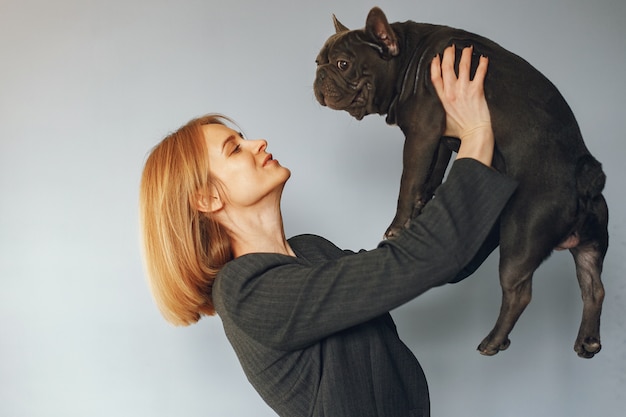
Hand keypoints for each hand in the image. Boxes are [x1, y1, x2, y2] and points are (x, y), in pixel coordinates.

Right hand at [431, 45, 493, 164]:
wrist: (474, 135)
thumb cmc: (459, 133)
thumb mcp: (440, 124)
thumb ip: (435, 115)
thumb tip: (428, 115)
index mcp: (441, 99)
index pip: (435, 77)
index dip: (434, 65)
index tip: (435, 56)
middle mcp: (451, 92)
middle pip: (447, 67)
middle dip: (448, 54)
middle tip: (450, 46)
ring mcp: (464, 90)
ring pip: (463, 66)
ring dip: (465, 55)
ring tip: (467, 47)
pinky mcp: (477, 91)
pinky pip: (479, 73)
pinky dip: (482, 64)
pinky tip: (484, 57)